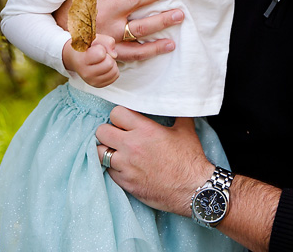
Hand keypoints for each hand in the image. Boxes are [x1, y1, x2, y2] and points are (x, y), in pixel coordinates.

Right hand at [54, 0, 184, 62]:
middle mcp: (104, 12)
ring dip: (163, 20)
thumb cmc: (71, 9)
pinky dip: (154, 49)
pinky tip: (170, 43)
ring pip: (141, 26)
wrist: (54, 38)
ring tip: (179, 14)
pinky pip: (136, 51)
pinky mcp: (112, 51)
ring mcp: (109, 33)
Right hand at [62, 34, 117, 86]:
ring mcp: (92, 81)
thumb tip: (114, 55)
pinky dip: (113, 70)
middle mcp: (85, 73)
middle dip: (108, 57)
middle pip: (109, 64)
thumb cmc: (85, 47)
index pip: (100, 54)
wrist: (75, 58)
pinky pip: (115, 76)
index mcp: (81, 60)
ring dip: (112, 63)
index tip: (95, 49)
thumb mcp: (94, 38)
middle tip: (100, 55)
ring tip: (102, 60)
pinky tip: (104, 66)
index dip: (101, 48)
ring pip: (114, 71)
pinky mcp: (98, 85)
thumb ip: (106, 41)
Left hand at [96, 107, 211, 214]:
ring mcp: (126, 166)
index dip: (120, 115)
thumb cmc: (189, 161)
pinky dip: (112, 168)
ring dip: (106, 150)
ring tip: (116, 151)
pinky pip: (107, 171)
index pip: (116, 113)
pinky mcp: (125, 183)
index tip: (124, 120)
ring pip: (99, 152)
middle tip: (117, 135)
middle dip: (108, 131)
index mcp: (145, 130)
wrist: (192, 189)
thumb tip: (178, 103)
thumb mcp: (185, 131)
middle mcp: (131, 146)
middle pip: (102, 131)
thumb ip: (178, 114)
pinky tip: (123, 166)